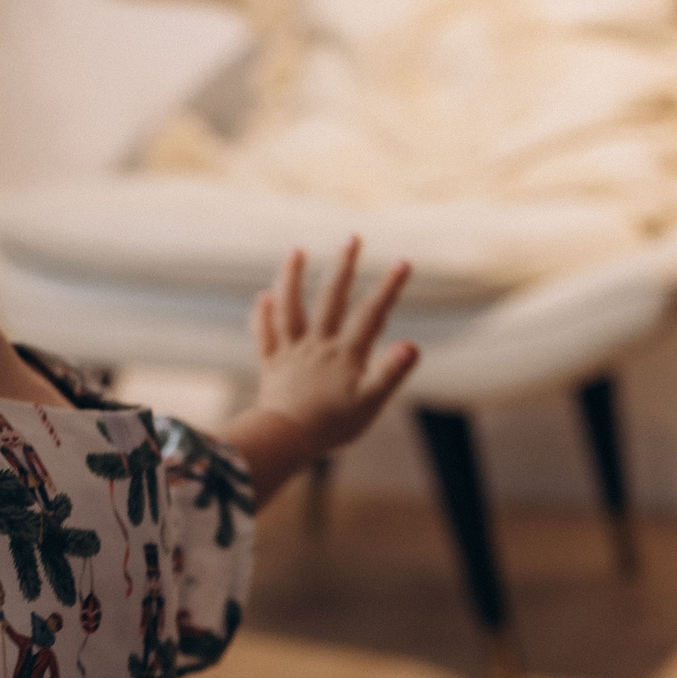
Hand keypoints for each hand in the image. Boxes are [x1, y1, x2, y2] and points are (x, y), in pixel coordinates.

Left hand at [225, 238, 420, 495]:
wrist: (287, 439)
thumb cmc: (333, 425)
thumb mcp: (371, 402)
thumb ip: (391, 372)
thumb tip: (412, 345)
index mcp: (346, 354)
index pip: (372, 314)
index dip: (389, 288)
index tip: (403, 262)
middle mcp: (318, 345)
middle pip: (332, 299)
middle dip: (344, 267)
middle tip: (353, 238)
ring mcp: (292, 352)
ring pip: (291, 307)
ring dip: (292, 277)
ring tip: (296, 251)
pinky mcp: (272, 365)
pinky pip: (265, 335)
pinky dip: (264, 314)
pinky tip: (264, 296)